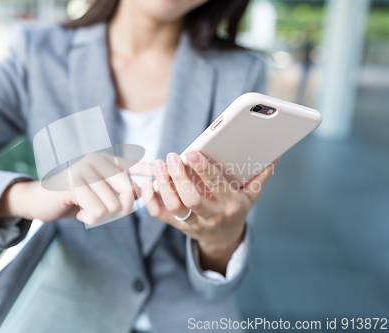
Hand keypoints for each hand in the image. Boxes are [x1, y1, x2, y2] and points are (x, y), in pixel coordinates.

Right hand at [0, 152, 154, 225]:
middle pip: (129, 191)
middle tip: (101, 214)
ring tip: (88, 212)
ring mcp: (85, 169)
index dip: (149, 170)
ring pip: (114, 205)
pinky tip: (81, 214)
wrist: (39, 201)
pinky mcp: (74, 183)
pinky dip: (91, 219)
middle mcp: (97, 160)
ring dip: (102, 217)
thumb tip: (145, 190)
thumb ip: (120, 190)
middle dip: (121, 210)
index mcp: (104, 160)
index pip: (133, 166)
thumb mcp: (99, 193)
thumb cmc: (73, 199)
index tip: (161, 169)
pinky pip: (98, 211)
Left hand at [142, 151, 277, 273]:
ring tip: (159, 164)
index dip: (203, 169)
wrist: (224, 240)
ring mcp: (194, 223)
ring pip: (174, 206)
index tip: (191, 152)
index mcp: (231, 205)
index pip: (216, 186)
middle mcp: (212, 216)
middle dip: (179, 176)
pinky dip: (150, 200)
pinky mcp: (178, 226)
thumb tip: (274, 156)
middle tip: (171, 156)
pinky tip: (146, 183)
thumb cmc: (236, 210)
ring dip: (164, 185)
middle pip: (191, 199)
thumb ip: (259, 176)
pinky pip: (160, 215)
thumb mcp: (250, 196)